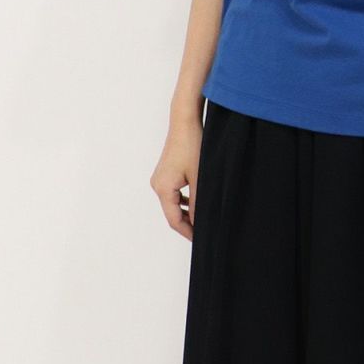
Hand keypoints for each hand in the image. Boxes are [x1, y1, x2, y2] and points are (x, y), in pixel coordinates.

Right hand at [149, 117, 203, 239]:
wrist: (184, 122)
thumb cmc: (192, 146)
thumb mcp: (199, 178)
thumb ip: (199, 203)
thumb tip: (201, 223)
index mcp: (163, 189)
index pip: (174, 220)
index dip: (188, 232)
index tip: (201, 240)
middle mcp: (157, 185)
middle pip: (172, 214)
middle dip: (188, 224)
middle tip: (205, 232)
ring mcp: (159, 179)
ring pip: (173, 204)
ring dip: (187, 213)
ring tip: (203, 220)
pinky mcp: (164, 173)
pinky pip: (173, 194)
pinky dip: (184, 202)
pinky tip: (197, 204)